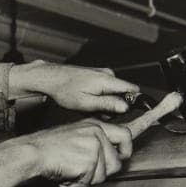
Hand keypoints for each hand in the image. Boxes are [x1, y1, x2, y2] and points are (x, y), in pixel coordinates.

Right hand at [0, 119, 133, 186]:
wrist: (33, 152)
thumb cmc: (49, 147)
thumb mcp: (75, 134)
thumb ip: (95, 141)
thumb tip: (112, 154)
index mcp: (95, 125)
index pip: (125, 133)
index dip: (130, 144)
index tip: (131, 146)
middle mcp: (97, 133)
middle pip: (116, 162)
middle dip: (103, 172)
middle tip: (85, 170)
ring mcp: (94, 147)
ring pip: (104, 175)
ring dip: (88, 179)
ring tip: (72, 170)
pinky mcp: (89, 161)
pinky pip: (90, 182)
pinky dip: (77, 184)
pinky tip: (67, 175)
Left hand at [8, 60, 139, 114]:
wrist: (51, 78)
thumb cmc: (65, 90)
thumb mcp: (86, 103)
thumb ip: (107, 105)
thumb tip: (126, 107)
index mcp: (107, 80)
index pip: (133, 90)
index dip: (133, 103)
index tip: (126, 113)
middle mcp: (108, 74)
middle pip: (123, 93)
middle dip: (114, 106)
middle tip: (98, 112)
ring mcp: (103, 73)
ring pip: (113, 93)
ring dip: (105, 102)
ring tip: (89, 106)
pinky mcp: (98, 75)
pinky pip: (106, 89)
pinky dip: (99, 97)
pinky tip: (87, 100)